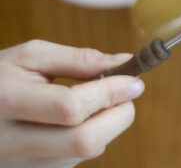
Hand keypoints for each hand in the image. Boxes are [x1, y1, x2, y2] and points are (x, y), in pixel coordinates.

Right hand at [0, 40, 143, 167]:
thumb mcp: (28, 57)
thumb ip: (78, 59)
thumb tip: (124, 62)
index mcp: (6, 101)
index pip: (70, 107)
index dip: (110, 93)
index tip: (135, 80)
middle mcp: (9, 142)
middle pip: (83, 142)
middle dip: (119, 115)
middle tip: (128, 92)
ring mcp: (18, 165)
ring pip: (84, 154)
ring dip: (106, 126)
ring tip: (95, 101)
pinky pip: (74, 162)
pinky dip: (90, 138)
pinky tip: (76, 121)